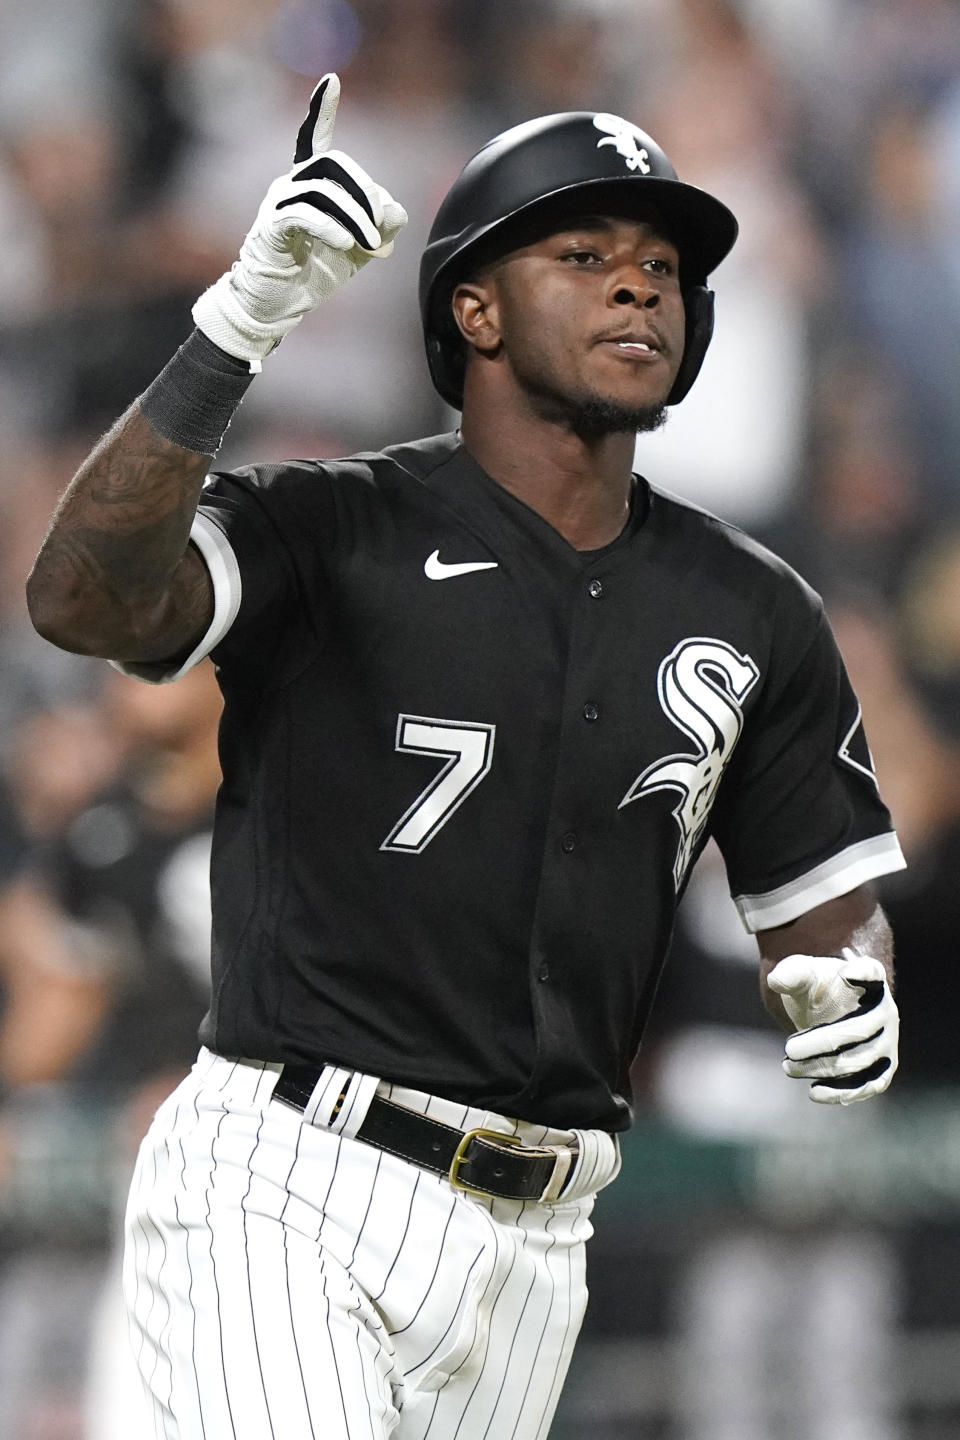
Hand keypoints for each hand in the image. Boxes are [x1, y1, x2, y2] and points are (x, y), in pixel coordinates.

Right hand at [192, 74, 407, 367]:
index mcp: (310, 184)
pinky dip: (330, 226)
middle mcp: (290, 185)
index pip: (314, 138)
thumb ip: (380, 227)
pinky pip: (303, 213)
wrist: (277, 305)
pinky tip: (345, 244)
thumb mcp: (358, 249)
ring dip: (355, 216)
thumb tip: (397, 211)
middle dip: (366, 190)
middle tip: (381, 225)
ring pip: (322, 189)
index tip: (331, 79)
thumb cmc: (313, 273)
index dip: (321, 109)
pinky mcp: (271, 227)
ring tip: (369, 244)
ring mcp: (277, 203)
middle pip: (333, 162)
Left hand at [766, 949, 898, 1104]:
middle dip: (821, 1043)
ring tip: (788, 1067)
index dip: (862, 973)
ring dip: (823, 1068)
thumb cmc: (818, 989)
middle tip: (788, 1049)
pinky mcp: (883, 1069)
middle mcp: (886, 1011)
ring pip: (860, 1061)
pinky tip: (814, 1092)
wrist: (829, 1013)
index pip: (871, 972)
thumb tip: (776, 980)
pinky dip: (842, 1092)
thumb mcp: (804, 975)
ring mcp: (888, 1042)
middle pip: (859, 1030)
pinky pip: (868, 1085)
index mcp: (871, 980)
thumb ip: (791, 974)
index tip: (846, 972)